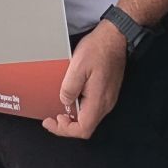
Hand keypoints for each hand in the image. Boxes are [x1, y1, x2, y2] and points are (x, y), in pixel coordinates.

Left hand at [43, 24, 127, 138]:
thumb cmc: (98, 49)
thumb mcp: (77, 67)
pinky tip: (72, 100)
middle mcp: (106, 103)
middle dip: (67, 126)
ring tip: (60, 110)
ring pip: (89, 118)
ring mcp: (108, 98)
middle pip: (86, 127)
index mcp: (98, 100)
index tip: (52, 122)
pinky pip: (92, 108)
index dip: (65, 130)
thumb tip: (65, 102)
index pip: (83, 129)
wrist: (115, 37)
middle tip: (53, 118)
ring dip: (73, 118)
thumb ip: (69, 88)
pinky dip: (80, 109)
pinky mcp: (107, 92)